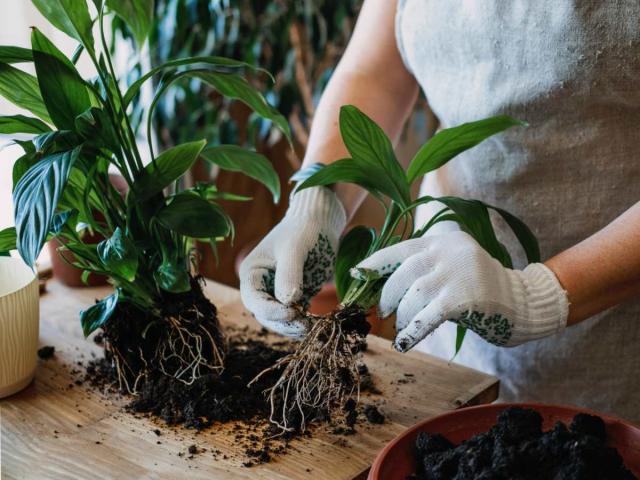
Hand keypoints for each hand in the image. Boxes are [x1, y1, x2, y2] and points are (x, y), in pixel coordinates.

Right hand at [240, 187, 346, 336]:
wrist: (320, 224)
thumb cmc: (303, 230)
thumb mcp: (295, 250)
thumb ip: (289, 275)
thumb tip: (287, 302)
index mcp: (252, 272)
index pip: (254, 299)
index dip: (270, 310)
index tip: (292, 311)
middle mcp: (261, 286)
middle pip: (265, 314)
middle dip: (284, 322)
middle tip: (305, 325)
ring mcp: (277, 293)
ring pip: (280, 320)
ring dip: (293, 326)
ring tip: (312, 326)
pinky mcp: (295, 298)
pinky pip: (295, 317)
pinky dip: (303, 324)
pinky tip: (315, 325)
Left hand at [353, 231, 568, 351]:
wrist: (523, 304)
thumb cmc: (481, 290)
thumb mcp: (453, 269)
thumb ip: (426, 270)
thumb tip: (382, 288)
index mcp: (444, 241)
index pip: (401, 249)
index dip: (376, 263)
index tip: (357, 273)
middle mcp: (450, 251)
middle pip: (404, 271)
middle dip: (388, 294)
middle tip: (383, 311)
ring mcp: (459, 272)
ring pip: (414, 294)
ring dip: (402, 315)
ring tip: (400, 328)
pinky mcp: (466, 297)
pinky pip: (428, 315)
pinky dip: (412, 331)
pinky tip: (404, 342)